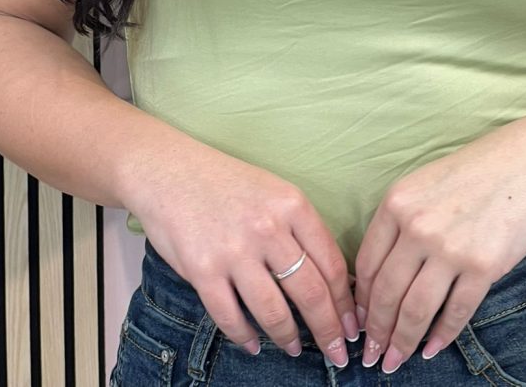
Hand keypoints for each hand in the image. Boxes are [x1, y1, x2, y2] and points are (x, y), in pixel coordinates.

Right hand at [128, 137, 359, 367]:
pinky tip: (252, 344)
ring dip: (288, 338)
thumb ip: (301, 230)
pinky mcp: (202, 270)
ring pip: (273, 311)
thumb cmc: (228, 183)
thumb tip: (332, 280)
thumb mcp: (275, 192)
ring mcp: (234, 250)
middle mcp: (268, 228)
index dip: (346, 303)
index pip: (332, 264)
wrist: (171, 171)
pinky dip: (244, 337)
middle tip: (336, 353)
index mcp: (292, 205)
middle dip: (328, 331)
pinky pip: (230, 317)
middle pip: (311, 293)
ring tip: (293, 349)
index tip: (353, 325)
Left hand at [352, 119, 525, 371]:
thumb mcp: (424, 184)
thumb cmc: (475, 172)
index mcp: (397, 203)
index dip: (360, 301)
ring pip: (416, 310)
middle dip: (377, 331)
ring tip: (394, 362)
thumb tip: (379, 276)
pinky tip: (433, 349)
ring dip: (402, 343)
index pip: (367, 265)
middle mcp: (418, 226)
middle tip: (371, 355)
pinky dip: (442, 336)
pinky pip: (456, 312)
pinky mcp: (483, 266)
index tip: (359, 323)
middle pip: (386, 293)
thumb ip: (400, 223)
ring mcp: (451, 248)